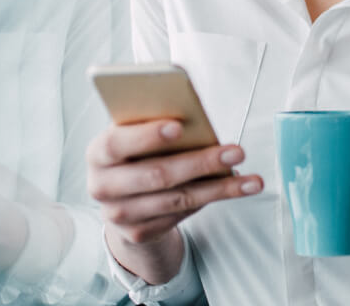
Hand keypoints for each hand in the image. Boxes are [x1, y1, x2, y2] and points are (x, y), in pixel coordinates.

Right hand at [86, 119, 262, 283]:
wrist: (122, 197)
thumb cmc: (136, 152)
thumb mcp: (136, 133)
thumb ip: (153, 122)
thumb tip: (194, 116)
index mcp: (99, 152)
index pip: (119, 142)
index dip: (148, 135)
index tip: (179, 126)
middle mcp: (102, 186)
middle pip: (157, 175)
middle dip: (201, 163)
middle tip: (236, 152)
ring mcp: (119, 214)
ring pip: (177, 199)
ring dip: (219, 188)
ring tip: (251, 180)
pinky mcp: (139, 233)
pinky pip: (181, 214)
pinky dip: (210, 199)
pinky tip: (233, 189)